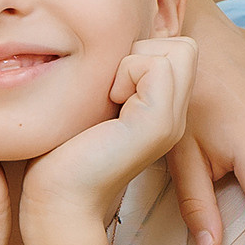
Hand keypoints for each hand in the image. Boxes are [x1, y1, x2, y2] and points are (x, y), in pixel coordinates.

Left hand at [23, 37, 195, 231]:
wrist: (60, 200)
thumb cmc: (62, 155)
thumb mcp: (94, 105)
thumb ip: (112, 80)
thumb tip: (103, 43)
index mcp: (162, 112)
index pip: (177, 51)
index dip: (143, 52)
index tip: (110, 85)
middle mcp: (175, 116)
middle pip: (184, 46)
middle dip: (144, 51)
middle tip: (112, 86)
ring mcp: (171, 121)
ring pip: (176, 50)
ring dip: (133, 61)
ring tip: (110, 96)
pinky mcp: (157, 123)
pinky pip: (156, 66)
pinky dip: (126, 72)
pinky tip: (109, 103)